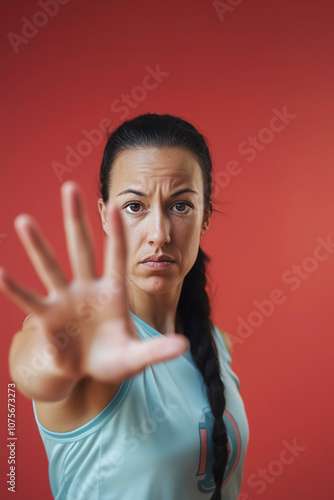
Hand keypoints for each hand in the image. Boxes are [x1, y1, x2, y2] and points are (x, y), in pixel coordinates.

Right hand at [0, 181, 188, 384]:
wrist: (89, 370)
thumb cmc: (115, 358)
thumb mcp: (137, 357)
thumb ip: (158, 350)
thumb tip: (186, 345)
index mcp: (113, 293)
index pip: (116, 256)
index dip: (117, 232)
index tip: (117, 204)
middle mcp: (88, 289)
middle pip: (82, 248)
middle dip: (76, 219)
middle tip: (69, 187)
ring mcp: (66, 300)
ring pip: (51, 267)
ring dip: (38, 246)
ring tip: (24, 220)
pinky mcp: (49, 317)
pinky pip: (30, 301)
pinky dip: (16, 290)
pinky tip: (1, 273)